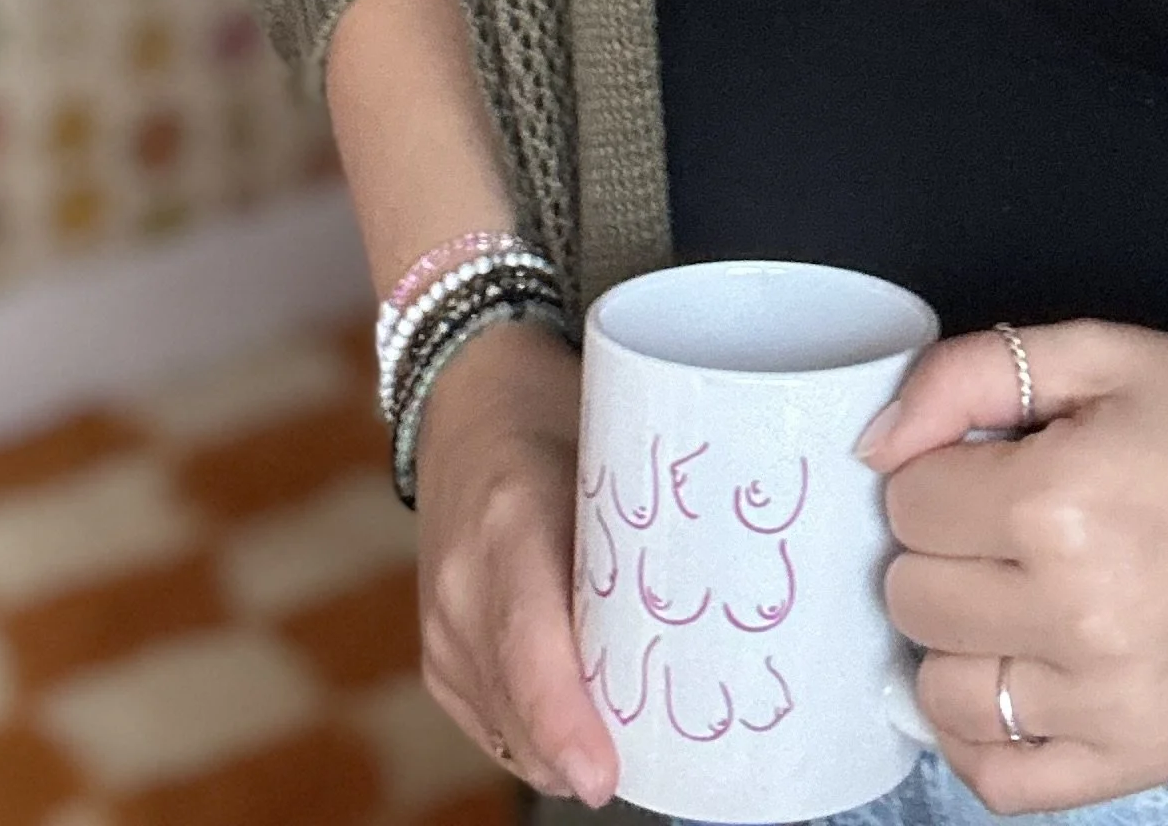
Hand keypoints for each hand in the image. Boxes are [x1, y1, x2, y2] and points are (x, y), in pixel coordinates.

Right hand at [414, 318, 617, 807]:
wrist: (468, 390)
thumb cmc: (557, 411)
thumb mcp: (613, 447)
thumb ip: (648, 526)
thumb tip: (734, 599)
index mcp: (511, 519)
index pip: (530, 645)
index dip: (565, 722)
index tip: (606, 777)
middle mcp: (462, 580)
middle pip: (516, 708)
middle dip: (582, 756)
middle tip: (664, 759)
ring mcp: (439, 620)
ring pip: (502, 729)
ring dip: (562, 751)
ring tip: (634, 740)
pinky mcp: (433, 648)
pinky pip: (485, 721)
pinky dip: (532, 734)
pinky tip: (581, 722)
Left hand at [861, 321, 1167, 814]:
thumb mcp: (1098, 353)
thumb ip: (968, 376)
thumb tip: (874, 446)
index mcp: (1060, 501)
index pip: (908, 503)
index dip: (939, 472)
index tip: (992, 464)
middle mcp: (1079, 615)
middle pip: (913, 596)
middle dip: (943, 549)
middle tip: (1005, 524)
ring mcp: (1111, 704)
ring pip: (941, 689)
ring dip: (960, 638)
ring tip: (1016, 595)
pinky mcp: (1142, 759)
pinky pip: (1002, 782)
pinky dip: (983, 736)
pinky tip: (1012, 676)